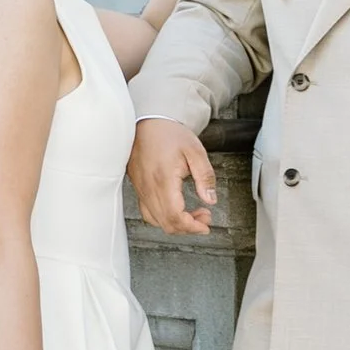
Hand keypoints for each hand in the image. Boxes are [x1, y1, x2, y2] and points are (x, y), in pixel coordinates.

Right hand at [131, 116, 217, 237]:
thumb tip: (210, 199)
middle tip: (204, 217)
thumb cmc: (169, 134)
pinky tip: (175, 210)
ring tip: (192, 214)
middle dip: (188, 227)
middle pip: (166, 223)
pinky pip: (148, 212)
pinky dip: (163, 218)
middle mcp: (149, 187)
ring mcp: (142, 189)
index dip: (192, 227)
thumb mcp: (195, 151)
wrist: (148, 122)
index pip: (175, 216)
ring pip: (156, 221)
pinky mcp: (139, 188)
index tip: (205, 225)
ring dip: (176, 224)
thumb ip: (205, 177)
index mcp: (164, 179)